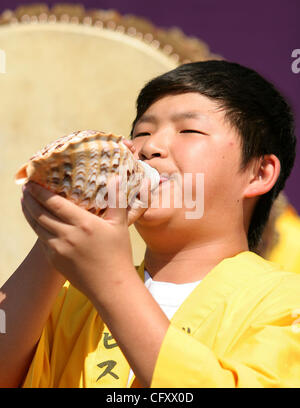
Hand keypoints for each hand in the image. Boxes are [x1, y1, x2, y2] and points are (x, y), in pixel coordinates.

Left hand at [21, 177, 135, 300]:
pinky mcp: (55, 260)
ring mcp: (59, 249)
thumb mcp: (119, 225)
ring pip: (37, 227)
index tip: (31, 182)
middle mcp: (68, 235)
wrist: (111, 286)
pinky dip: (36, 228)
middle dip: (29, 199)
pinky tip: (37, 222)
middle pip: (40, 213)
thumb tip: (117, 177)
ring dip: (28, 212)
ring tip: (25, 202)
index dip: (40, 191)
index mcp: (84, 224)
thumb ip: (116, 199)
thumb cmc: (118, 254)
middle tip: (25, 188)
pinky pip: (41, 241)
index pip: (54, 203)